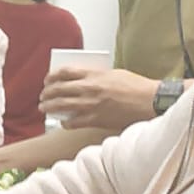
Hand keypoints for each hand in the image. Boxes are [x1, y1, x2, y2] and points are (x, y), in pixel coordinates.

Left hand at [38, 66, 157, 131]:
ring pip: (61, 105)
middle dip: (46, 93)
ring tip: (44, 108)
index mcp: (95, 74)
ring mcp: (91, 104)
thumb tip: (82, 81)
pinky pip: (72, 122)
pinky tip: (63, 122)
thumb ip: (97, 76)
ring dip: (49, 107)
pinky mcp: (95, 119)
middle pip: (58, 89)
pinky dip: (65, 122)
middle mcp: (90, 88)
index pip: (65, 72)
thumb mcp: (114, 74)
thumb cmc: (136, 87)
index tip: (48, 79)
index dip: (52, 76)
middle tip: (43, 96)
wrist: (150, 101)